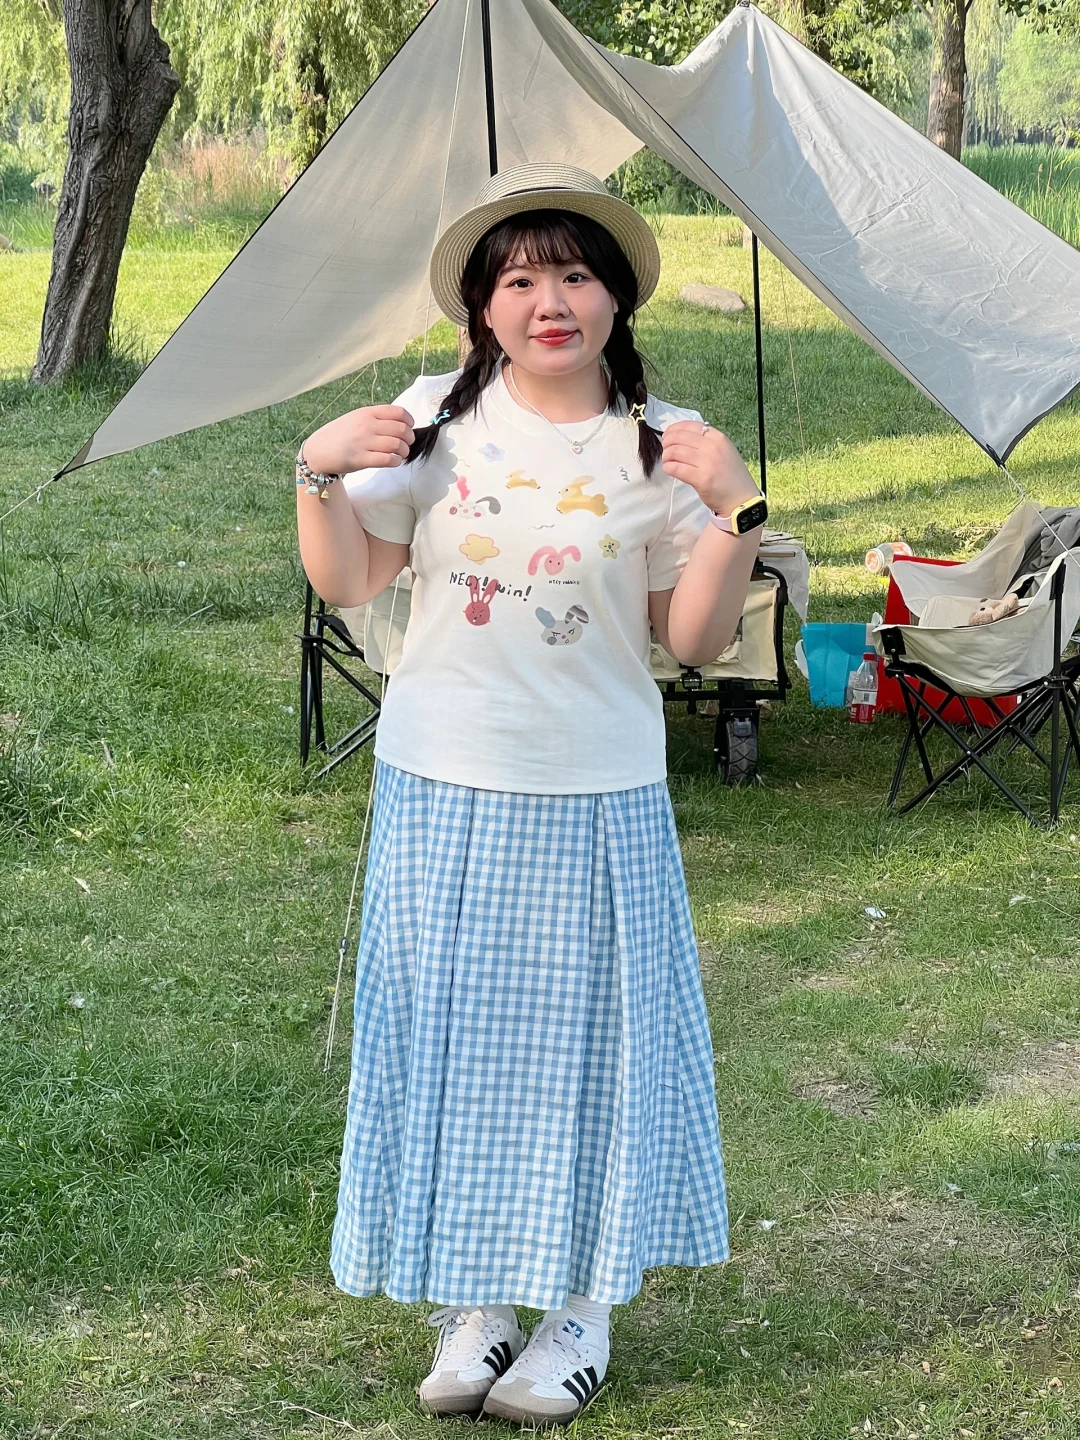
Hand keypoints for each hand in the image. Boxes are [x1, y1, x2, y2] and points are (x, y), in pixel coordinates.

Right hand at [301, 404, 415, 475]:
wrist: (318, 451)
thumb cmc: (340, 435)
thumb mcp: (356, 418)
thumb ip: (376, 418)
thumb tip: (401, 423)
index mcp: (367, 413)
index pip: (399, 412)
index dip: (409, 421)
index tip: (409, 428)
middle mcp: (366, 425)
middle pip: (402, 429)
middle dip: (409, 438)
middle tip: (406, 444)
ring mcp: (364, 442)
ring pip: (398, 445)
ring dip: (404, 451)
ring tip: (400, 454)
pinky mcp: (361, 459)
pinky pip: (388, 459)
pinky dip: (396, 461)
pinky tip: (393, 461)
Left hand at [661, 420, 759, 514]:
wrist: (741, 499)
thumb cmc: (730, 476)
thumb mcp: (723, 451)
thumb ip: (706, 442)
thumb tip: (680, 437)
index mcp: (718, 437)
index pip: (689, 425)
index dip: (674, 429)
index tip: (668, 436)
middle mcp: (713, 446)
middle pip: (678, 437)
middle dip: (666, 443)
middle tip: (666, 452)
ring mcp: (707, 462)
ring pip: (674, 451)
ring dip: (666, 456)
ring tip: (668, 462)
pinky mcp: (701, 478)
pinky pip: (675, 468)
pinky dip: (668, 468)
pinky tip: (670, 470)